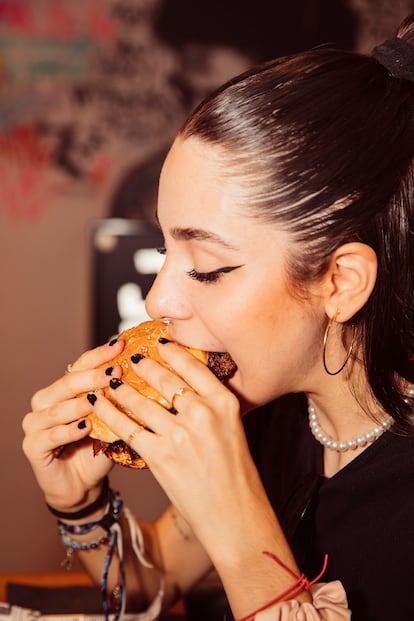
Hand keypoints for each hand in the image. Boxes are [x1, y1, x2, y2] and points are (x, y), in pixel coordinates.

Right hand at [22, 338, 124, 511]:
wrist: (83, 485)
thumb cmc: (98, 448)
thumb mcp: (111, 420)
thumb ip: (117, 399)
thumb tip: (145, 373)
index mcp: (63, 389)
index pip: (80, 365)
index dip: (100, 355)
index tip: (120, 345)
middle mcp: (45, 401)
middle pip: (68, 383)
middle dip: (93, 376)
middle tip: (115, 372)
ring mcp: (35, 424)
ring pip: (58, 408)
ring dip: (81, 403)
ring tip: (101, 398)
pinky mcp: (32, 446)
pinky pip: (51, 435)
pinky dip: (69, 430)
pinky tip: (86, 427)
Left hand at [84, 340, 261, 547]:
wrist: (235, 515)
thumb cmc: (237, 474)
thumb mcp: (233, 430)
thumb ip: (213, 406)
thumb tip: (187, 388)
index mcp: (225, 403)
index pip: (193, 366)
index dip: (173, 351)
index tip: (160, 343)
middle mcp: (202, 413)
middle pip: (164, 379)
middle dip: (143, 365)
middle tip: (131, 357)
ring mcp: (179, 434)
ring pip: (141, 401)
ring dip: (121, 388)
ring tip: (110, 380)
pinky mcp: (160, 456)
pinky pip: (127, 428)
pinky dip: (110, 414)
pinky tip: (100, 405)